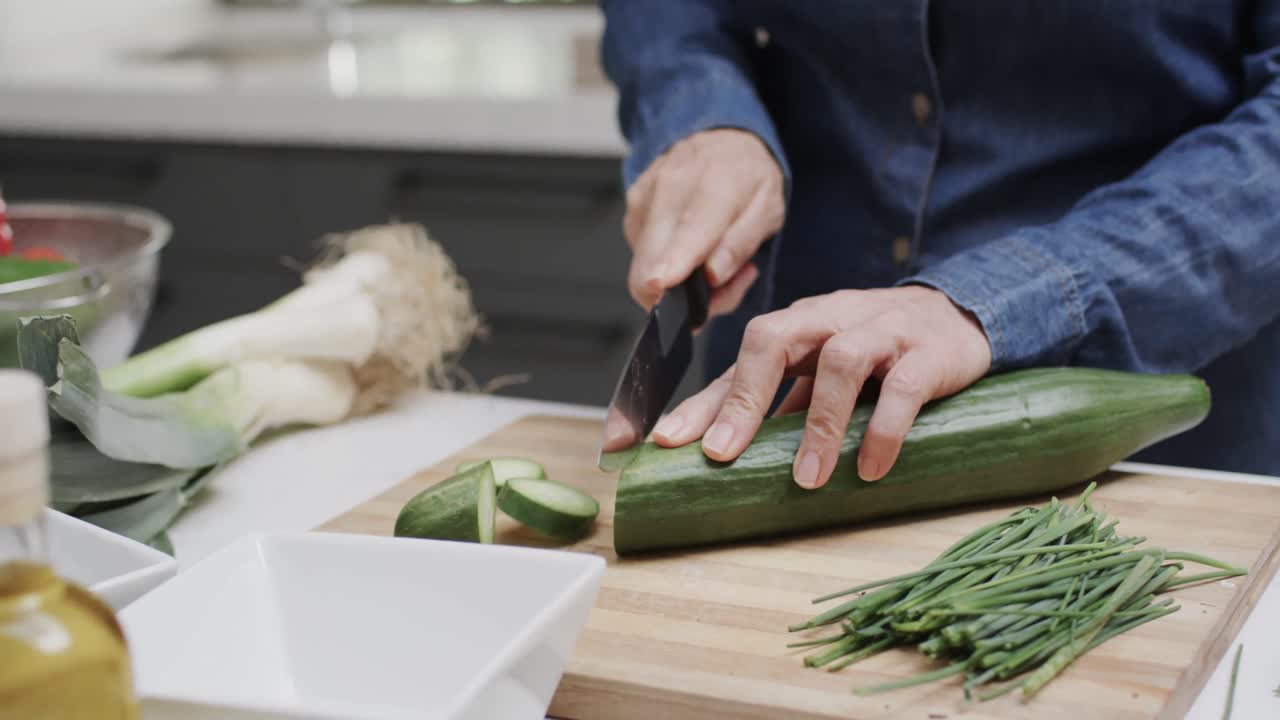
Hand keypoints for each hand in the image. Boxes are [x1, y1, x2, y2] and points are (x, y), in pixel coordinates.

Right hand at [624, 128, 784, 319]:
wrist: (720, 138)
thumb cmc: (748, 177)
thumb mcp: (768, 210)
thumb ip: (741, 244)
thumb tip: (712, 275)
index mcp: (716, 186)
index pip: (690, 231)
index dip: (673, 263)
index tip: (661, 284)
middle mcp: (672, 187)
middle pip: (653, 260)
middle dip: (681, 294)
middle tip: (719, 289)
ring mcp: (646, 196)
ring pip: (645, 267)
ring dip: (676, 282)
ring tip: (709, 264)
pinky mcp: (632, 207)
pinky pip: (642, 256)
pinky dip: (666, 265)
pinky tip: (690, 250)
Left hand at [651, 286, 991, 488]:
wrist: (962, 317)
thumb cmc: (880, 348)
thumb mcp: (826, 369)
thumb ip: (786, 402)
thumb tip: (730, 451)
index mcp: (801, 324)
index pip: (740, 358)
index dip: (702, 401)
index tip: (665, 442)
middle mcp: (833, 318)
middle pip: (774, 339)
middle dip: (743, 399)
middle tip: (723, 456)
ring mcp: (882, 330)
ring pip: (841, 363)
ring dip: (820, 426)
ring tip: (809, 480)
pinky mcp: (929, 352)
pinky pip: (903, 388)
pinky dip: (883, 429)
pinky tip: (871, 468)